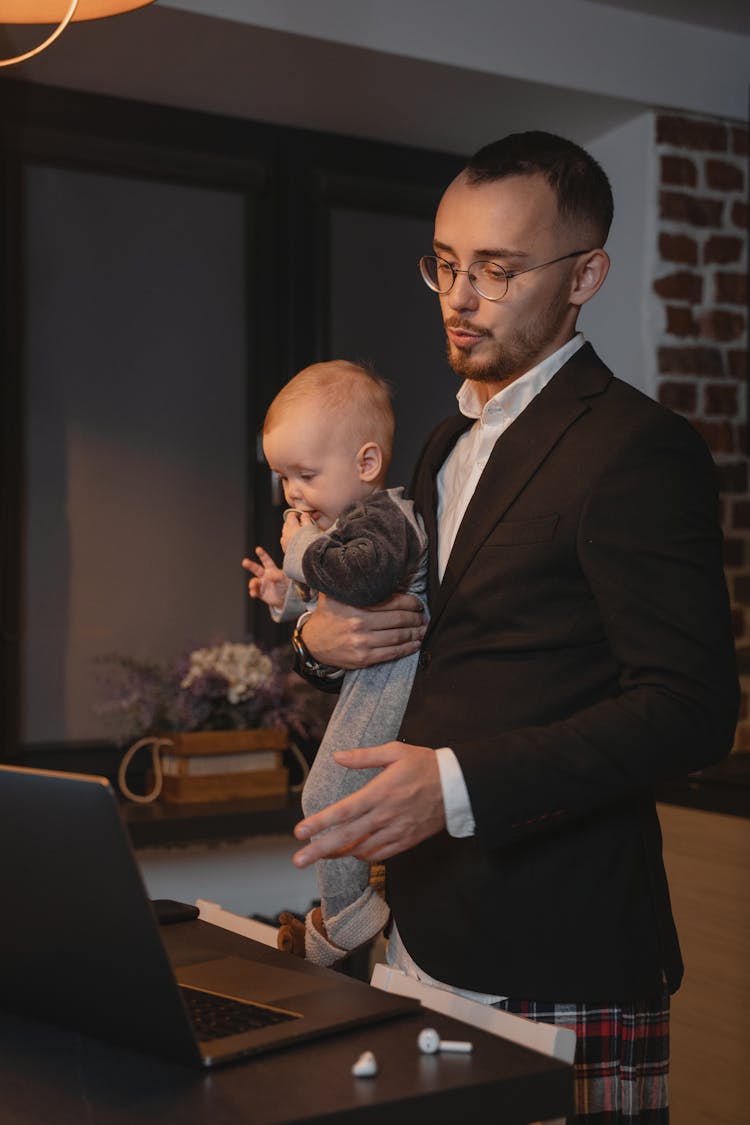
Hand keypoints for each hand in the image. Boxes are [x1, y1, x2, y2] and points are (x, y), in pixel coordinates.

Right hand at [241, 548, 288, 607]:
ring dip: (252, 584)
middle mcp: (265, 575)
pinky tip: (253, 594)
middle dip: (250, 565)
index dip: (262, 554)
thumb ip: (277, 577)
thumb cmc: (287, 586)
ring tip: (253, 586)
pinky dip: (253, 592)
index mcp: (272, 569)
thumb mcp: (284, 580)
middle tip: (244, 562)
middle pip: (256, 568)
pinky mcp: (260, 592)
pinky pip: (254, 591)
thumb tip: (269, 575)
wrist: (286, 599)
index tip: (258, 549)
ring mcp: (262, 584)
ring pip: (254, 582)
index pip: (266, 561)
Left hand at [280, 509, 314, 552]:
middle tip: (303, 524)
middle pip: (287, 524)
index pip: (290, 516)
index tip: (302, 515)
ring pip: (286, 533)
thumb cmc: (310, 542)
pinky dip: (290, 540)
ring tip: (301, 534)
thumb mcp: (310, 527)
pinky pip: (286, 542)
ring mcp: (284, 542)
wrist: (307, 558)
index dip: (296, 514)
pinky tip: (297, 543)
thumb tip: (304, 515)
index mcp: (291, 526)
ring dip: (292, 532)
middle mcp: (285, 534)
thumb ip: (306, 519)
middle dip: (293, 523)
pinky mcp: (286, 550)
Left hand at [292, 742, 444, 864]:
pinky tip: (351, 852)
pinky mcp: (406, 841)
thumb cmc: (425, 765)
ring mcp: (396, 831)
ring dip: (338, 854)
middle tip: (298, 861)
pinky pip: (379, 855)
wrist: (458, 787)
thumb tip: (337, 757)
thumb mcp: (395, 751)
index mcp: (380, 792)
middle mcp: (385, 816)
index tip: (299, 831)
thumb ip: (364, 757)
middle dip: (319, 850)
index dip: (320, 822)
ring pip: (360, 849)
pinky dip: (362, 856)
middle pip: (346, 836)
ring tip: (319, 856)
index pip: (344, 811)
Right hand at [300, 592, 425, 669]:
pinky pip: (391, 653)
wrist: (312, 644)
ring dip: (415, 633)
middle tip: (423, 617)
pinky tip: (415, 644)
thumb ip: (346, 582)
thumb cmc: (328, 616)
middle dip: (416, 618)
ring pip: (398, 636)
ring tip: (423, 630)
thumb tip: (364, 564)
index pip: (391, 601)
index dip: (410, 602)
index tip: (417, 604)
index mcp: (354, 604)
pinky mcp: (363, 658)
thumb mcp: (333, 595)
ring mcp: (361, 642)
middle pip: (398, 619)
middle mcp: (358, 622)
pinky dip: (407, 649)